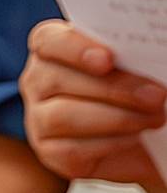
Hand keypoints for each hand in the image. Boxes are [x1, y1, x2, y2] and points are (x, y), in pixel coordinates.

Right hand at [19, 19, 166, 190]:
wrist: (145, 137)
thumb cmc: (138, 92)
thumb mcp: (135, 67)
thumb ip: (131, 56)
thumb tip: (147, 55)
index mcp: (53, 49)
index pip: (48, 41)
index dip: (74, 48)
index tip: (107, 59)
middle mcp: (38, 81)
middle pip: (57, 79)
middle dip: (112, 88)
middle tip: (156, 95)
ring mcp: (38, 118)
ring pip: (62, 116)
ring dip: (116, 118)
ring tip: (154, 118)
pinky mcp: (50, 151)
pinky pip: (71, 149)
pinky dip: (110, 143)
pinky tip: (136, 137)